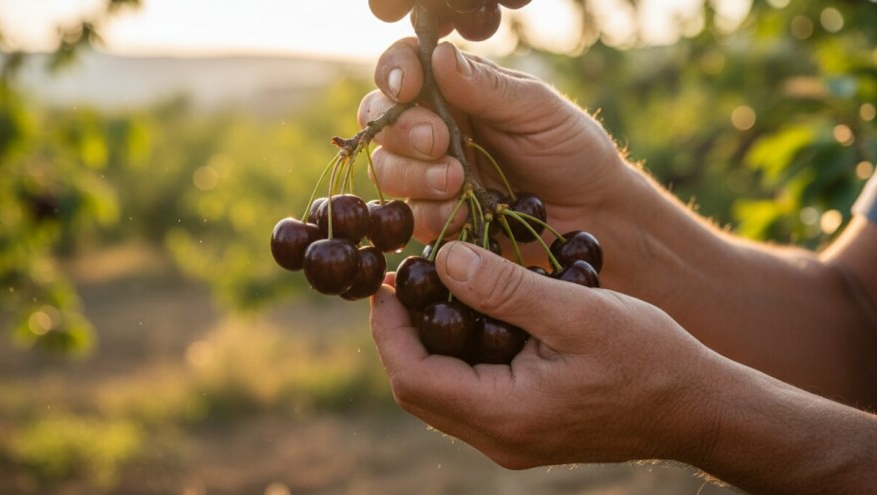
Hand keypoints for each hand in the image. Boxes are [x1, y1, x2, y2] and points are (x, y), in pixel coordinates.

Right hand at [357, 40, 629, 265]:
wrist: (596, 213)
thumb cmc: (572, 150)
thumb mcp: (536, 110)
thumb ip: (487, 88)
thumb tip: (436, 55)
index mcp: (455, 93)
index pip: (404, 71)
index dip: (395, 73)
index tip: (407, 86)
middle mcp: (435, 132)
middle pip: (383, 124)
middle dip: (403, 131)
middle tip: (439, 141)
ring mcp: (433, 178)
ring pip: (388, 171)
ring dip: (415, 175)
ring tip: (458, 181)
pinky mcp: (442, 221)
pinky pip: (413, 218)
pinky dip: (434, 215)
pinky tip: (465, 214)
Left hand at [370, 241, 719, 467]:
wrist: (699, 406)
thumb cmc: (648, 357)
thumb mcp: (575, 312)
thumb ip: (505, 288)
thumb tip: (443, 259)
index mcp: (505, 415)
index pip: (413, 378)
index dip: (389, 329)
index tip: (385, 282)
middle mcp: (500, 439)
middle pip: (419, 391)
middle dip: (402, 335)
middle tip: (406, 283)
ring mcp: (513, 440)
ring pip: (442, 396)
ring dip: (429, 345)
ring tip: (435, 292)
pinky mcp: (527, 430)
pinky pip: (472, 397)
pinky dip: (460, 357)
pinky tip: (474, 317)